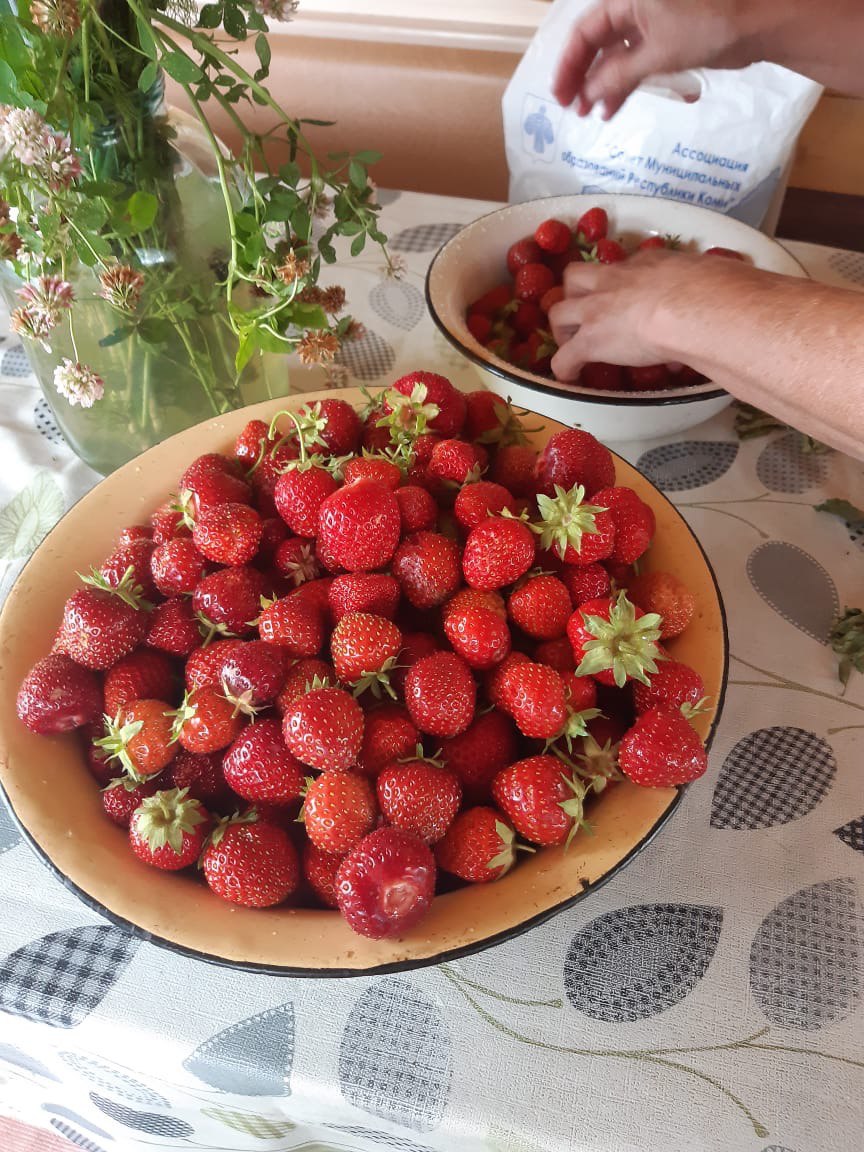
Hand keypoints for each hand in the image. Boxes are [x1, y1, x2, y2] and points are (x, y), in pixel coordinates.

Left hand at [548, 250, 756, 380]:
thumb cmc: (713, 290)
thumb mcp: (711, 277)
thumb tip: (722, 306)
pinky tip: (570, 378)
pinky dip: (564, 368)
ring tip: (570, 344)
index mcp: (645, 262)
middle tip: (583, 313)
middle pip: (576, 276)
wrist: (691, 307)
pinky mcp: (590, 341)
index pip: (624, 267)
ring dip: (562, 327)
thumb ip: (710, 289)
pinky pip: (564, 358)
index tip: (627, 295)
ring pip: (558, 311)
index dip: (620, 282)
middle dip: (575, 294)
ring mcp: (596, 310)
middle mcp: (614, 280)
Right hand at [553, 0, 770, 117]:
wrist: (756, 24)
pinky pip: (634, 63)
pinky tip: (613, 108)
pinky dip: (623, 84)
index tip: (560, 95)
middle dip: (583, 77)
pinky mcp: (665, 40)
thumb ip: (617, 76)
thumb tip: (587, 97)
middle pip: (597, 43)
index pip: (585, 31)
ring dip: (602, 86)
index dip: (569, 64)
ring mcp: (650, 24)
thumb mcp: (656, 54)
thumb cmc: (707, 27)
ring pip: (615, 56)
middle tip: (571, 109)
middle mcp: (634, 7)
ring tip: (591, 115)